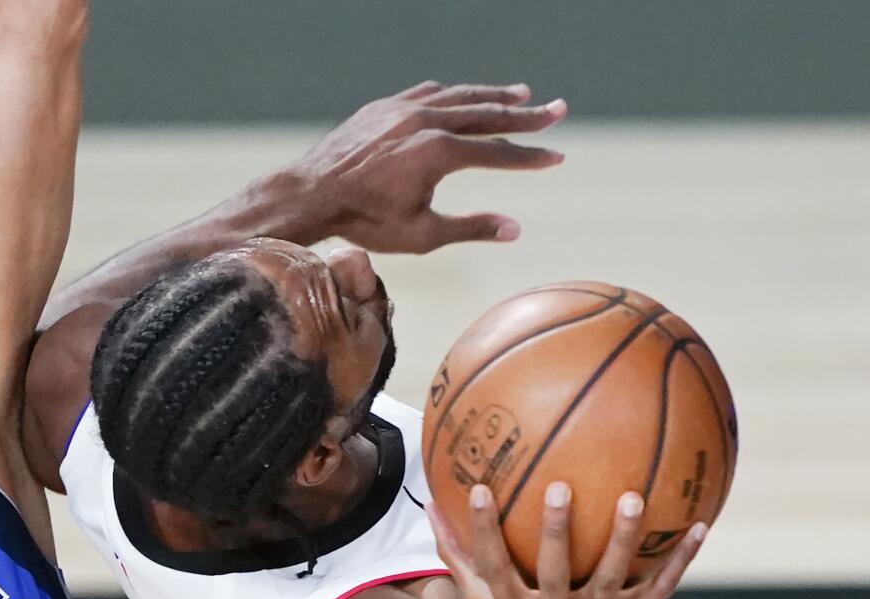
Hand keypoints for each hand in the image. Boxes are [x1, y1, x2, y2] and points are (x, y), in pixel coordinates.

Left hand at [291, 81, 565, 253]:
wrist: (311, 194)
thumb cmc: (364, 221)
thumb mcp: (422, 235)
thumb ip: (471, 227)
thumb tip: (515, 229)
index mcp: (440, 152)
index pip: (498, 152)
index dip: (530, 157)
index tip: (557, 156)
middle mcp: (426, 121)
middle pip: (488, 114)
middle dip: (526, 115)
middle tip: (558, 110)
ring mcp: (404, 108)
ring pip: (459, 96)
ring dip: (493, 96)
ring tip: (521, 94)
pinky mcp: (384, 106)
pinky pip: (428, 92)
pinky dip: (452, 93)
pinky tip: (464, 95)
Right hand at [427, 482, 706, 598]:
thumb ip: (459, 558)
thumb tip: (430, 506)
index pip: (494, 567)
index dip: (483, 531)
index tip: (477, 489)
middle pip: (555, 571)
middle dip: (555, 532)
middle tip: (558, 487)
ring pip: (613, 573)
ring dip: (624, 538)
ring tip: (631, 496)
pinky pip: (662, 584)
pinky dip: (681, 557)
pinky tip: (698, 523)